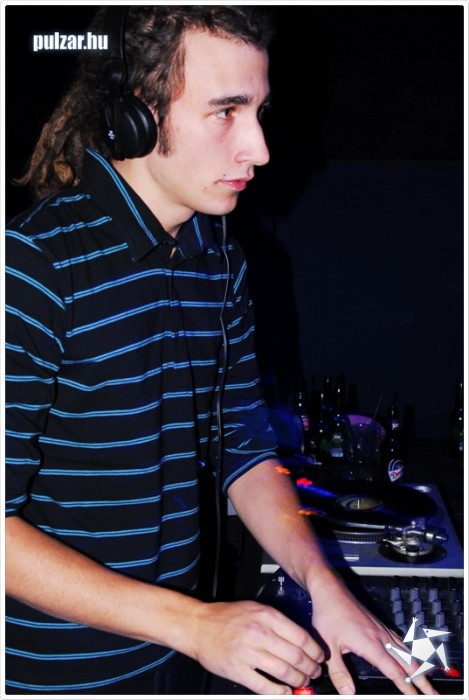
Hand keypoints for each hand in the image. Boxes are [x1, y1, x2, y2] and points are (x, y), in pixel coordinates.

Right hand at [192, 599, 324, 693]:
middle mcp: (259, 633)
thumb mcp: (256, 609)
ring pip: (283, 672)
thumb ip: (277, 622)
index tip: (319, 657)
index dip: (315, 651)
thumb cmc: (227, 617)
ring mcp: (247, 652)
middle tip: (314, 673)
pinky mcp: (237, 669)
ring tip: (302, 682)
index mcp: (266, 616)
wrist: (199, 625)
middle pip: (295, 656)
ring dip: (298, 681)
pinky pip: (263, 686)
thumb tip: (301, 640)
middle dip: (310, 668)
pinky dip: (278, 692)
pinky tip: (284, 692)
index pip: (301, 636)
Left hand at [308, 568, 439, 694]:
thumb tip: (349, 693)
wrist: (330, 590)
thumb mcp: (329, 647)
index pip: (393, 670)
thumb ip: (339, 672)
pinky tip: (414, 657)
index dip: (406, 686)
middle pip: (407, 662)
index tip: (416, 697)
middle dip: (421, 679)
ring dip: (419, 667)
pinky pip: (401, 641)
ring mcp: (382, 630)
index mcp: (370, 644)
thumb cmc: (328, 614)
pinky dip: (411, 652)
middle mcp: (380, 637)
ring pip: (406, 651)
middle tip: (433, 694)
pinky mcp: (379, 625)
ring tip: (428, 680)